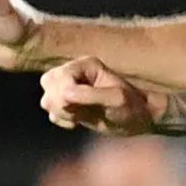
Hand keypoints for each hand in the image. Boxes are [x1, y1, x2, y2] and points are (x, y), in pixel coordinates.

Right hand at [40, 58, 158, 133]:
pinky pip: (51, 111)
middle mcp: (74, 72)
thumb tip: (65, 94)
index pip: (59, 76)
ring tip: (81, 116)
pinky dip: (61, 119)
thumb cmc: (131, 107)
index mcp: (86, 65)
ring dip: (60, 112)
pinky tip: (78, 121)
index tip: (79, 108)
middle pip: (48, 84)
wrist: (138, 120)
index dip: (64, 94)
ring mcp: (69, 87)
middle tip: (80, 113)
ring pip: (46, 99)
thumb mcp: (117, 100)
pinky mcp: (67, 103)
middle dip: (60, 103)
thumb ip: (91, 95)